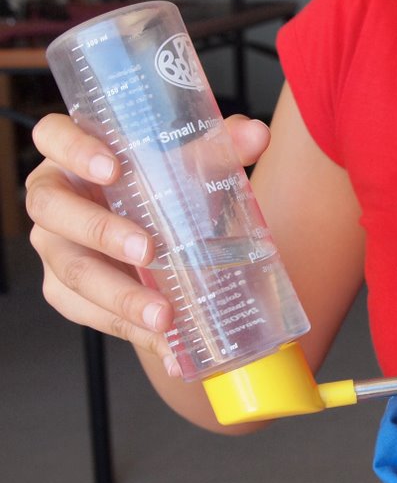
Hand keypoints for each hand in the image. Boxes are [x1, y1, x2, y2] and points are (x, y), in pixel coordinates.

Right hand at [25, 112, 269, 371]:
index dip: (75, 149)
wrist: (170, 239)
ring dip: (119, 296)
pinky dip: (134, 332)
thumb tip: (256, 134)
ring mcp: (57, 248)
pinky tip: (170, 347)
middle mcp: (58, 198)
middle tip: (149, 251)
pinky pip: (93, 315)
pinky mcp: (68, 293)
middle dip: (100, 232)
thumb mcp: (194, 164)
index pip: (53, 136)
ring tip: (165, 315)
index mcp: (77, 153)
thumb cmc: (167, 186)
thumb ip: (222, 146)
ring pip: (72, 272)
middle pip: (53, 210)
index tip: (112, 169)